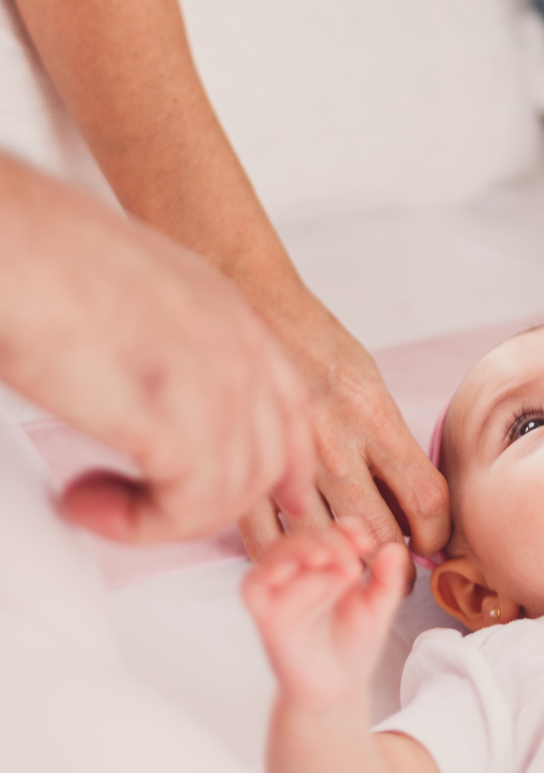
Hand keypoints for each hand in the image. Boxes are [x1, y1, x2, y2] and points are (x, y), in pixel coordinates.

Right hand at [0, 154, 313, 543]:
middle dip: (210, 501)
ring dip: (158, 515)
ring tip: (94, 497)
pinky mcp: (190, 423)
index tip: (280, 496)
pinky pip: (189, 511)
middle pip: (266, 457)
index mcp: (225, 310)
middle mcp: (237, 344)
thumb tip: (139, 394)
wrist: (21, 248)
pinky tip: (86, 499)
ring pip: (231, 492)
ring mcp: (223, 382)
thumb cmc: (47, 259)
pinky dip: (133, 524)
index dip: (284, 458)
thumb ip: (158, 348)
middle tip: (143, 510)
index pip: (288, 402)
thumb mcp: (131, 300)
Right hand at [236, 290, 449, 562]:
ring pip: (327, 545)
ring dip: (342, 560)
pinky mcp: (244, 473)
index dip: (436, 533)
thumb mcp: (368, 383)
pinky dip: (289, 554)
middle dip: (393, 559)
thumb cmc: (313, 345)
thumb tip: (414, 506)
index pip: (427, 499)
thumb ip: (389, 443)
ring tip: (348, 558)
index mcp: (373, 416)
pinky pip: (268, 542)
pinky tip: (299, 546)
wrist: (249, 308)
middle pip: (381, 534)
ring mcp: (287, 462)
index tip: (431, 540)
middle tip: (392, 561)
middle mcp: (334, 445)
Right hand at [242, 519, 408, 711]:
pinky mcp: (264, 613)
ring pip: (277, 552)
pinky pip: (252, 585)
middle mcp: (305, 570)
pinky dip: (264, 573)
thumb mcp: (379, 610)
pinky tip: (284, 573)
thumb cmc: (356, 645)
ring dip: (298, 548)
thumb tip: (394, 547)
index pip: (336, 530)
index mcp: (333, 562)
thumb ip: (388, 580)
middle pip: (306, 535)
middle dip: (329, 539)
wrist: (336, 690)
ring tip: (323, 558)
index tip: (367, 542)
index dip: (349, 529)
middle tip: (351, 560)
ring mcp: (282, 589)